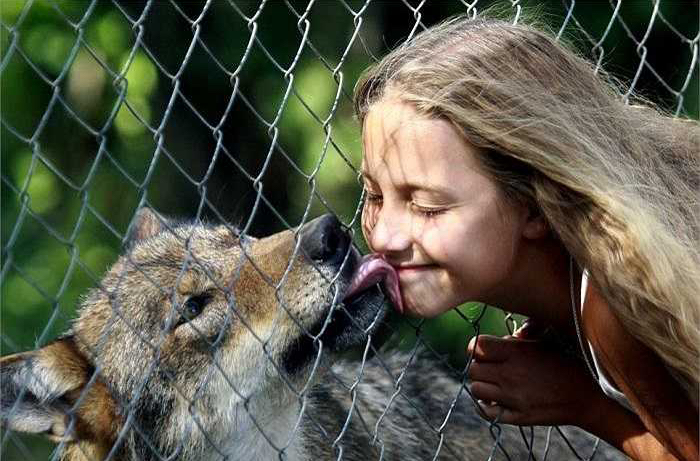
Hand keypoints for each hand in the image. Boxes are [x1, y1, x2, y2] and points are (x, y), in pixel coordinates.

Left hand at [466, 334, 602, 427]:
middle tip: (489, 367)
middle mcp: (511, 374)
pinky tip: (493, 400)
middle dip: (478, 366)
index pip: (476, 346)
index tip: (483, 350)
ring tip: (492, 383)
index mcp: (516, 352)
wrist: (586, 397)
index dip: (476, 347)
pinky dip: (484, 406)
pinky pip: (486, 412)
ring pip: (475, 389)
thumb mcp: (542, 344)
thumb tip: (498, 340)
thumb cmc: (564, 364)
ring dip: (481, 385)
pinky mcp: (517, 416)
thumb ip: (517, 340)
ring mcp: (513, 397)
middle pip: (473, 368)